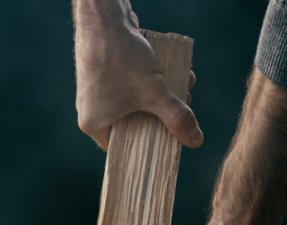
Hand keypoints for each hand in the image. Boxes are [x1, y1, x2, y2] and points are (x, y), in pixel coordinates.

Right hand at [74, 2, 202, 149]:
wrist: (102, 15)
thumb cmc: (121, 58)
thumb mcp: (154, 92)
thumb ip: (175, 117)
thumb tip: (196, 141)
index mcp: (93, 124)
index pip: (123, 147)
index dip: (148, 145)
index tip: (169, 139)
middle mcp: (89, 110)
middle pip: (132, 125)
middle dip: (160, 117)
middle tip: (180, 110)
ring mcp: (93, 91)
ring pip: (132, 104)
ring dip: (158, 98)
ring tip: (179, 89)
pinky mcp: (101, 72)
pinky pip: (127, 87)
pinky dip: (147, 83)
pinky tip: (166, 74)